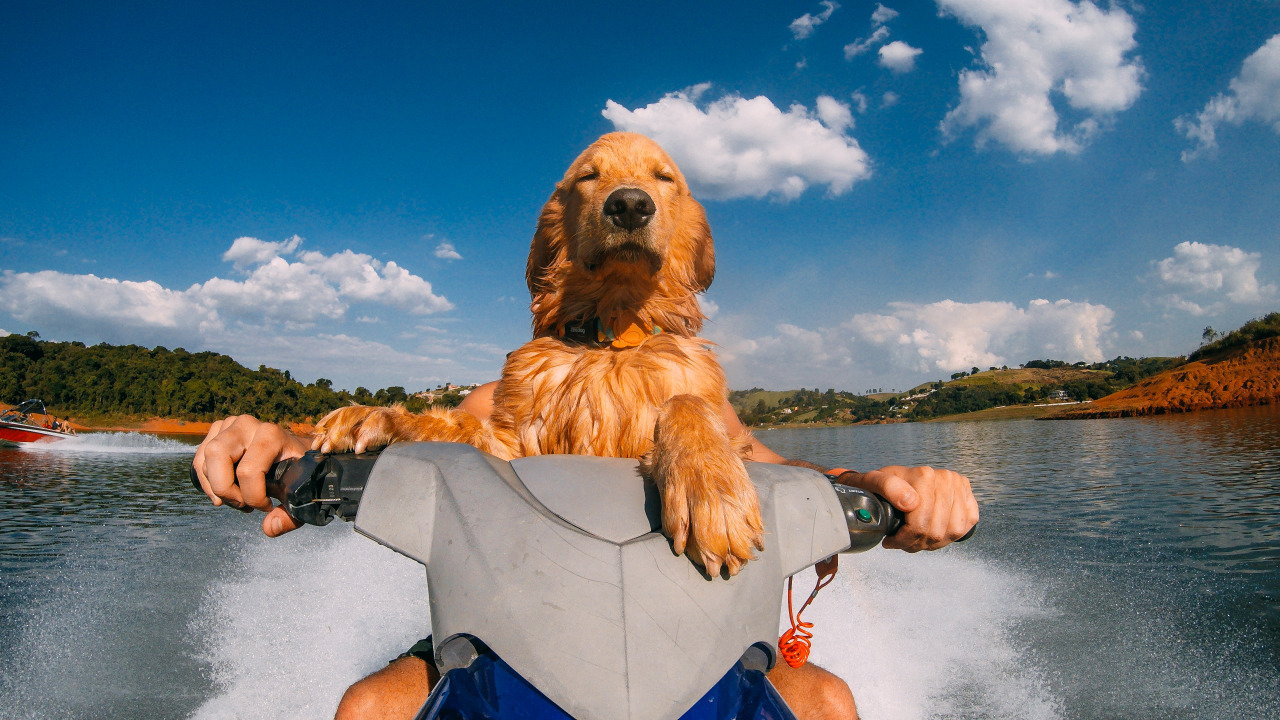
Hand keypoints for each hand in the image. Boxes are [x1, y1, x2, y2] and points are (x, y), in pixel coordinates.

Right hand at [192, 415, 310, 536]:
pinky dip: (207, 482)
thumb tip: (269, 528)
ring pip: (204, 460)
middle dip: (225, 489)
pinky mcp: (216, 433)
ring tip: (237, 500)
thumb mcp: (300, 493)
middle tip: (242, 505)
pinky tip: (224, 493)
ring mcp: (229, 426)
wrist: (293, 451)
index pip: (248, 471)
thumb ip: (291, 516)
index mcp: (271, 434)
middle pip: (217, 456)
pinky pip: (199, 461)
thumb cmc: (296, 471)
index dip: (253, 497)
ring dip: (216, 489)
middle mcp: (247, 425)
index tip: (266, 506)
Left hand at [839, 466, 977, 551]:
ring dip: (934, 542)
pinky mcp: (969, 497)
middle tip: (904, 542)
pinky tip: (935, 532)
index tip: (892, 541)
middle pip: (936, 530)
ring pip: (952, 531)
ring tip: (918, 539)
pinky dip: (950, 536)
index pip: (920, 522)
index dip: (905, 538)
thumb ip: (886, 487)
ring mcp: (959, 487)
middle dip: (917, 543)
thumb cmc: (884, 484)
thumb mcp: (873, 481)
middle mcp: (945, 478)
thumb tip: (910, 502)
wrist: (896, 478)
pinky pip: (966, 526)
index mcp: (923, 475)